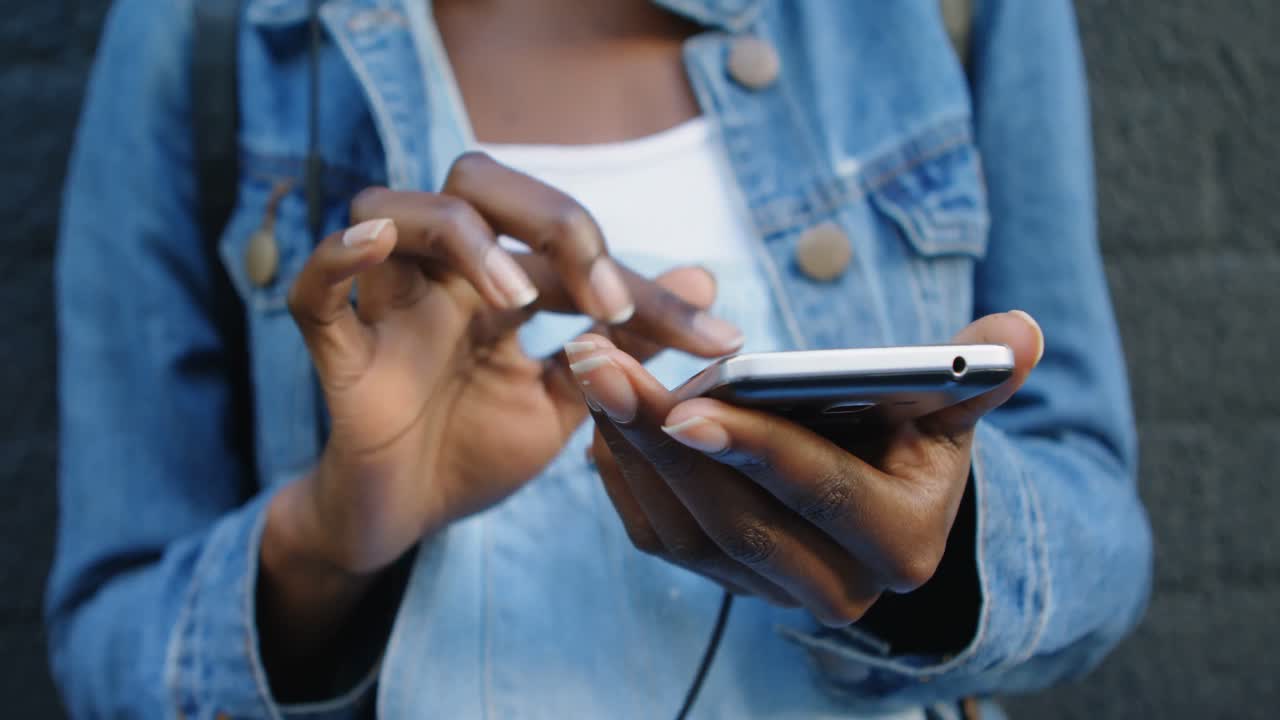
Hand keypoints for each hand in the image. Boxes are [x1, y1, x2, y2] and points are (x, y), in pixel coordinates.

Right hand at [258, 153, 742, 681]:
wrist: (402, 522)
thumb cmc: (474, 451)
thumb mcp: (569, 401)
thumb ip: (625, 346)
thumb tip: (706, 282)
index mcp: (498, 283)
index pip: (571, 250)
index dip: (647, 287)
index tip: (716, 341)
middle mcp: (443, 276)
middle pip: (477, 181)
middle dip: (552, 220)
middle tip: (609, 301)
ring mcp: (387, 306)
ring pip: (394, 207)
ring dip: (463, 238)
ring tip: (517, 301)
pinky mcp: (339, 354)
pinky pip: (315, 291)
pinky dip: (338, 259)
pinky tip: (376, 246)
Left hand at [573, 312, 1042, 625]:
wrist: (885, 503)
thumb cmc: (915, 438)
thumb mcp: (949, 405)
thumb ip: (975, 372)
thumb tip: (1019, 330)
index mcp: (900, 543)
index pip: (820, 492)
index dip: (756, 450)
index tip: (687, 408)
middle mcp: (834, 588)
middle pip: (733, 517)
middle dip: (658, 438)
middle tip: (601, 361)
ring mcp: (770, 592)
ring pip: (683, 531)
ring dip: (626, 448)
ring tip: (591, 368)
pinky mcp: (723, 581)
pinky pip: (657, 538)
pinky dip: (622, 477)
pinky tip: (601, 415)